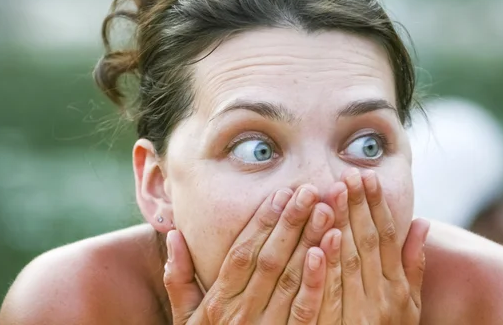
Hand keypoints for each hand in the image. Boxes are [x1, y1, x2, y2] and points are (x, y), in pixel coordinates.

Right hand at [163, 185, 336, 323]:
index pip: (242, 253)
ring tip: (325, 210)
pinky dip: (317, 280)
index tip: (282, 193)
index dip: (263, 222)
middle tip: (310, 190)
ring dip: (310, 242)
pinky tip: (328, 251)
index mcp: (218, 303)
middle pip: (269, 259)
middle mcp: (241, 314)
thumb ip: (178, 279)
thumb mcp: (186, 319)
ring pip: (290, 279)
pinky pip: (306, 310)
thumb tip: (174, 236)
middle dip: (291, 222)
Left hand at [318, 168, 429, 323]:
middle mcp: (380, 299)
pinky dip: (323, 272)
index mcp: (396, 289)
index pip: (386, 239)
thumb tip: (422, 221)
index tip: (367, 177)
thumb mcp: (408, 304)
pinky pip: (326, 299)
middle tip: (348, 175)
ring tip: (332, 195)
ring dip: (340, 227)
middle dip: (357, 207)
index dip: (376, 206)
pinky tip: (318, 245)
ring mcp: (357, 316)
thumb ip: (413, 265)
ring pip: (347, 265)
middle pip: (366, 245)